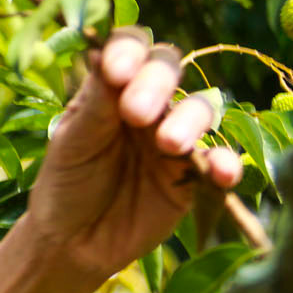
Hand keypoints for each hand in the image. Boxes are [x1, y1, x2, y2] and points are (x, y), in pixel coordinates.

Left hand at [26, 27, 243, 281]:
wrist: (73, 243)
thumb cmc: (66, 184)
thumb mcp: (71, 142)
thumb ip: (94, 103)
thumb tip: (99, 49)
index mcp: (111, 87)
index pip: (130, 49)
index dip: (129, 51)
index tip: (115, 71)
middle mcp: (148, 103)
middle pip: (168, 70)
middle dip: (156, 83)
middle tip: (135, 112)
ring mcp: (173, 136)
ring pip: (199, 109)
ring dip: (189, 120)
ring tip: (168, 144)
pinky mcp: (194, 174)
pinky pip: (220, 160)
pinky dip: (226, 162)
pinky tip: (220, 172)